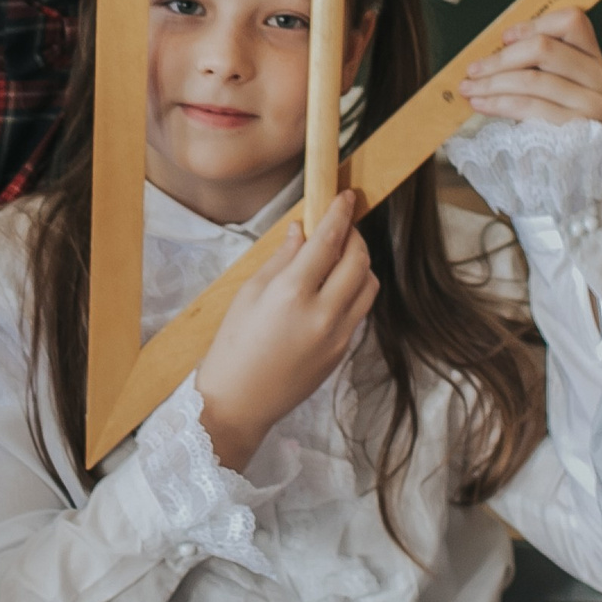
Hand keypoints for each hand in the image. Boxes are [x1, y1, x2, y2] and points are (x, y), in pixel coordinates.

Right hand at [196, 191, 377, 471]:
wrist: (237, 405)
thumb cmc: (232, 347)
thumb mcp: (248, 294)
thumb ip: (281, 259)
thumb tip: (302, 230)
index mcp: (292, 293)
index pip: (328, 241)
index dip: (340, 214)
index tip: (346, 196)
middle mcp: (322, 313)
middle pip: (358, 260)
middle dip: (354, 236)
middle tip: (341, 226)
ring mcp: (338, 335)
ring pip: (368, 284)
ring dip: (360, 263)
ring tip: (339, 256)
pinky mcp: (342, 351)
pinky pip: (360, 309)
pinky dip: (355, 290)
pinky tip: (334, 287)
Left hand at [459, 9, 601, 124]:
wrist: (571, 164)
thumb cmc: (555, 114)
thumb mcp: (554, 81)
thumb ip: (535, 59)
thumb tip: (493, 46)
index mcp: (594, 57)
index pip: (572, 21)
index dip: (534, 25)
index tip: (504, 38)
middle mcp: (599, 77)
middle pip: (544, 49)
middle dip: (500, 59)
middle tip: (473, 69)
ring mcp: (591, 104)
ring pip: (532, 79)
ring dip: (492, 83)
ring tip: (469, 88)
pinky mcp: (576, 127)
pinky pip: (529, 107)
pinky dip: (498, 103)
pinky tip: (481, 103)